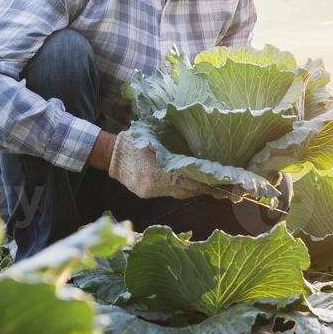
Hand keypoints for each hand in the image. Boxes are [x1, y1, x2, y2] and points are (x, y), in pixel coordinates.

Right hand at [105, 130, 232, 200]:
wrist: (110, 154)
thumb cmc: (133, 141)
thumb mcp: (154, 139)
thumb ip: (173, 149)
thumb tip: (197, 154)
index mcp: (156, 174)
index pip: (186, 183)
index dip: (204, 185)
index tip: (220, 185)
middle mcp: (153, 187)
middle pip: (184, 192)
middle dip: (202, 189)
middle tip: (222, 187)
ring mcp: (149, 192)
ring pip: (178, 194)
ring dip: (193, 189)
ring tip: (210, 184)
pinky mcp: (146, 193)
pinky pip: (169, 192)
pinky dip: (181, 187)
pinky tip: (190, 181)